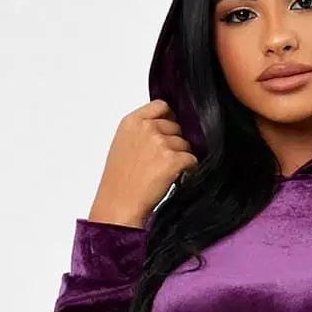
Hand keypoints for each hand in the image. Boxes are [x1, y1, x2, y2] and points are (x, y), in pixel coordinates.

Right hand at [88, 99, 198, 229]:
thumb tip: (165, 128)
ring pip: (185, 144)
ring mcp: (160, 143)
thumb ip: (141, 131)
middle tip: (164, 161)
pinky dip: (189, 170)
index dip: (169, 119)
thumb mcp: (122, 145)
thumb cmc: (118, 181)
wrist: (118, 205)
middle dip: (175, 142)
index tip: (168, 132)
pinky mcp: (173, 160)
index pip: (161, 106)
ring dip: (181, 158)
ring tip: (166, 173)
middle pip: (176, 127)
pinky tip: (176, 179)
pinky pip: (192, 159)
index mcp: (132, 121)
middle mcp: (147, 128)